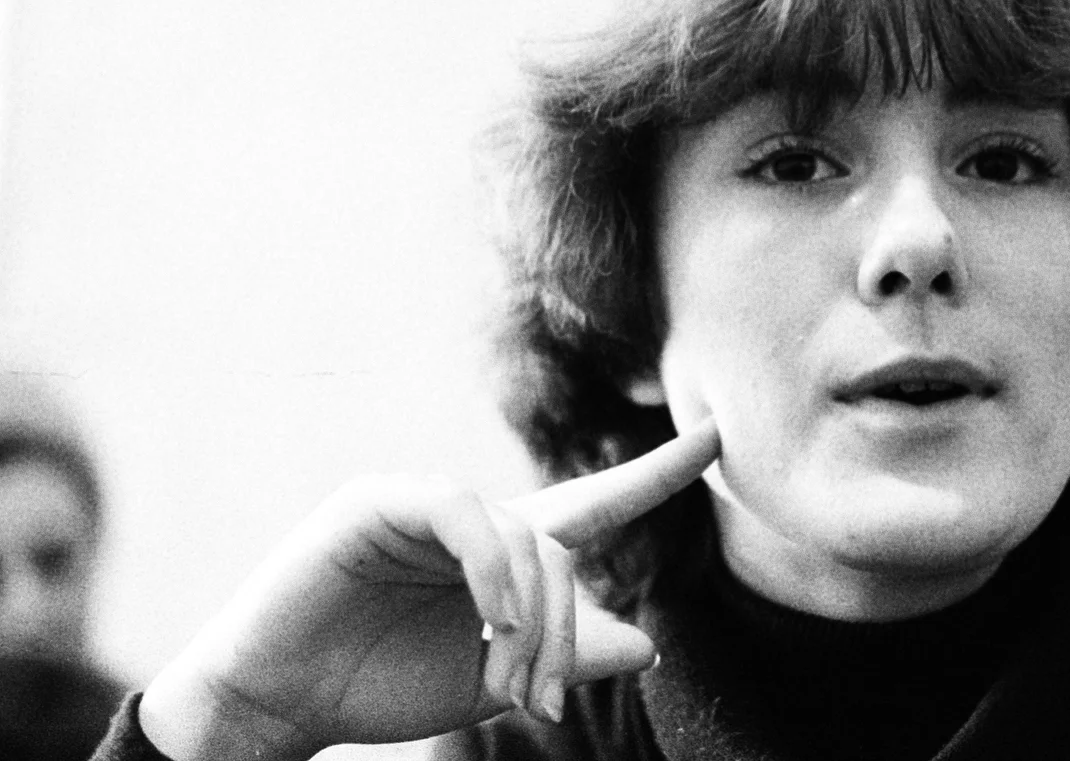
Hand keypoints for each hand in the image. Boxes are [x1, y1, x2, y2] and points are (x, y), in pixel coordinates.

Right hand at [139, 419, 719, 760]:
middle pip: (565, 546)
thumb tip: (648, 642)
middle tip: (542, 700)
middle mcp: (477, 520)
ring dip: (529, 616)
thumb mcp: (491, 681)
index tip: (719, 437)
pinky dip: (490, 568)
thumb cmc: (380, 687)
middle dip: (565, 629)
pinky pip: (466, 515)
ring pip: (523, 534)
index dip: (659, 473)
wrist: (279, 703)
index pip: (598, 503)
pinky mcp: (382, 499)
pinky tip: (490, 614)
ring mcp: (430, 503)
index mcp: (508, 556)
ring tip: (507, 678)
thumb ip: (564, 656)